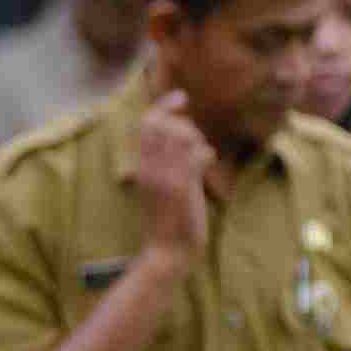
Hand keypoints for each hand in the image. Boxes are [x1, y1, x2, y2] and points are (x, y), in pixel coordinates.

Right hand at [132, 89, 209, 259]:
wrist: (165, 253)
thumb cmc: (165, 221)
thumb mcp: (157, 187)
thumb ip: (163, 162)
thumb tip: (181, 138)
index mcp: (142, 166)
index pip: (147, 122)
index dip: (164, 105)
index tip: (181, 98)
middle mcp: (150, 167)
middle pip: (164, 122)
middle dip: (184, 124)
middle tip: (194, 143)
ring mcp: (165, 176)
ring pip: (183, 134)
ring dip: (197, 139)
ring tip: (201, 157)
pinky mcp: (182, 187)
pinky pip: (198, 154)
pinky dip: (206, 154)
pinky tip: (208, 165)